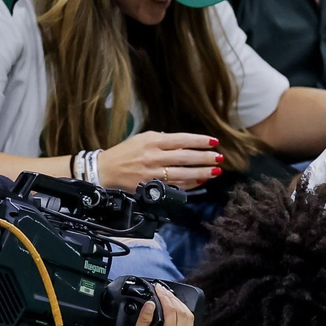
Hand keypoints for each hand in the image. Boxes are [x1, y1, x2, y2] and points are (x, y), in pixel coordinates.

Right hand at [97, 130, 223, 189]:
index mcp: (152, 141)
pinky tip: (201, 181)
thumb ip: (163, 140)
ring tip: (216, 171)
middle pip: (185, 157)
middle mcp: (153, 156)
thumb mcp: (142, 139)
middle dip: (205, 158)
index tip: (214, 141)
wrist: (105, 170)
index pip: (181, 139)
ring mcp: (153, 173)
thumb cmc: (125, 152)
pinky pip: (175, 185)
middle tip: (220, 158)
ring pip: (183, 173)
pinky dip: (190, 184)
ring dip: (202, 173)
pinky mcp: (152, 186)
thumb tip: (185, 143)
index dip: (199, 141)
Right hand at [116, 284, 193, 325]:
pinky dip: (184, 312)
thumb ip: (142, 322)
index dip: (165, 298)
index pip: (171, 313)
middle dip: (172, 298)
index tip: (158, 289)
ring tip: (168, 294)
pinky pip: (190, 324)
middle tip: (162, 289)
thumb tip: (150, 304)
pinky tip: (176, 306)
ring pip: (189, 318)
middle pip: (182, 313)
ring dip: (180, 303)